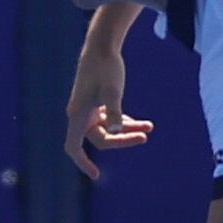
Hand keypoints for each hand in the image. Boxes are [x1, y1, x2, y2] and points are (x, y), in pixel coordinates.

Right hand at [64, 47, 152, 180]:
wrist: (101, 46)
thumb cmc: (106, 67)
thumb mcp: (113, 89)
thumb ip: (114, 110)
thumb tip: (116, 129)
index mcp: (78, 115)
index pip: (73, 146)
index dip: (82, 162)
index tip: (96, 175)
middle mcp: (80, 115)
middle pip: (100, 139)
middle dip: (122, 140)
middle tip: (145, 137)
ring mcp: (88, 109)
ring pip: (108, 130)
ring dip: (127, 131)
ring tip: (149, 128)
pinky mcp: (96, 102)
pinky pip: (110, 120)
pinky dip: (125, 122)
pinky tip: (143, 123)